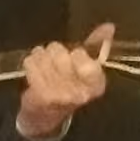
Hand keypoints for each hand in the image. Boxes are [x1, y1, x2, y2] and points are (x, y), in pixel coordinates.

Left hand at [16, 22, 113, 140]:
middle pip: (61, 52)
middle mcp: (81, 93)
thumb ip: (97, 45)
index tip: (74, 58)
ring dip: (41, 56)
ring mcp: (61, 95)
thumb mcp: (86, 68)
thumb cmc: (68, 86)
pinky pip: (31, 63)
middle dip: (55, 52)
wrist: (46, 114)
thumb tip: (109, 26)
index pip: (87, 58)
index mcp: (96, 84)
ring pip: (45, 55)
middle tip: (55, 63)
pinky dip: (31, 62)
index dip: (76, 54)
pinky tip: (34, 70)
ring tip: (44, 66)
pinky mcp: (41, 95)